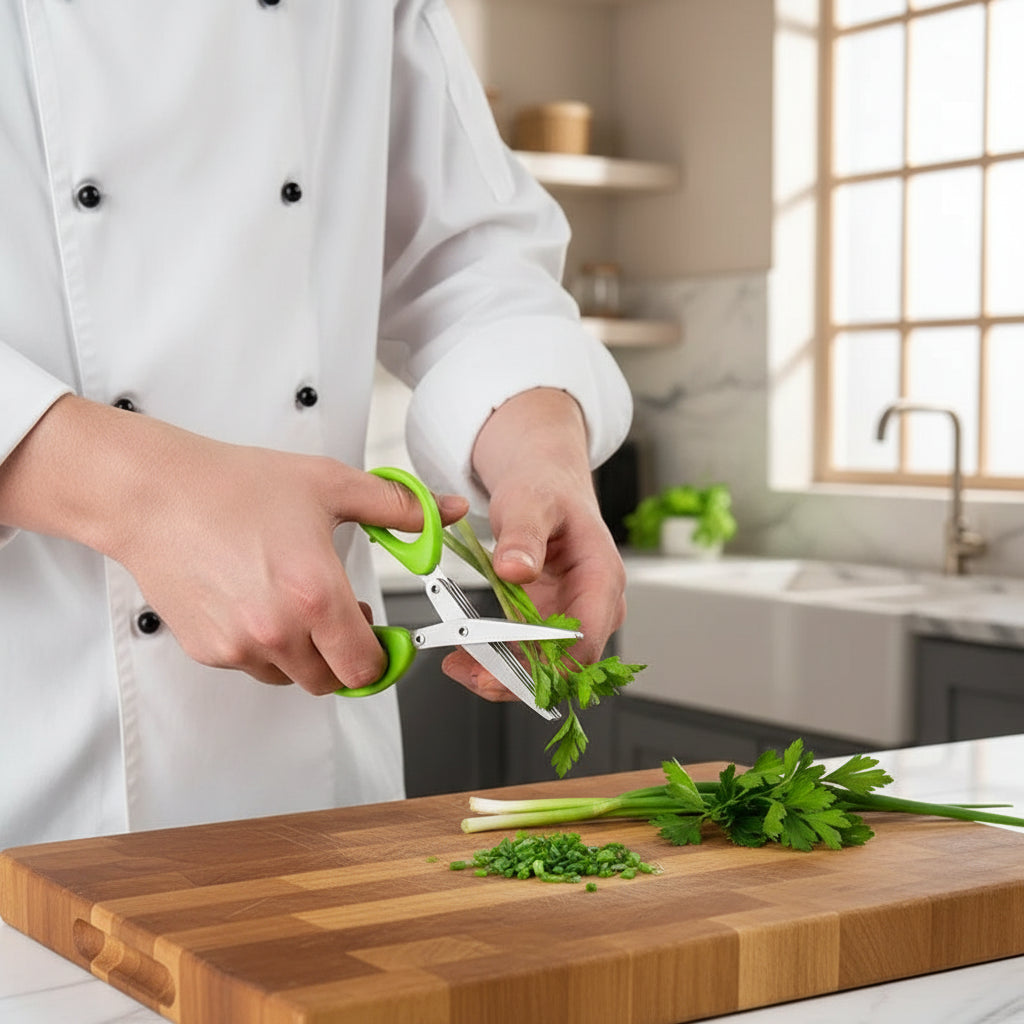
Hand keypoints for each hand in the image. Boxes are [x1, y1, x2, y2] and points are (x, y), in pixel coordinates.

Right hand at [0, 395, 468, 694]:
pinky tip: (260, 603)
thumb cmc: (235, 486)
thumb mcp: (330, 485)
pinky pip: (253, 666)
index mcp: (316, 595)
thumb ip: (397, 507)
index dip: (383, 658)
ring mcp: (239, 646)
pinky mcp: (207, 650)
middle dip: (346, 657)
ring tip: (298, 604)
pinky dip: (266, 648)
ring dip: (305, 654)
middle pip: (332, 682)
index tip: (385, 642)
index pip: (365, 667)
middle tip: (345, 618)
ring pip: (292, 677)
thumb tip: (444, 512)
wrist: (156, 494)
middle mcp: (277, 631)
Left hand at [442, 388, 625, 699]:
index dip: (548, 665)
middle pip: (566, 665)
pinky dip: (497, 659)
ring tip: (458, 664)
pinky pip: (528, 654)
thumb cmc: (547, 490)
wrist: (545, 483)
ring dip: (502, 674)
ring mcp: (573, 617)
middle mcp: (594, 606)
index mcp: (602, 578)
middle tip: (470, 672)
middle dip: (518, 678)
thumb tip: (516, 568)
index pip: (586, 641)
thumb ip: (523, 536)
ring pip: (545, 667)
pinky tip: (466, 654)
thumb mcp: (530, 503)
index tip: (504, 670)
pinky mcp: (550, 622)